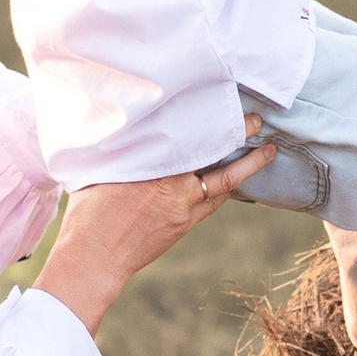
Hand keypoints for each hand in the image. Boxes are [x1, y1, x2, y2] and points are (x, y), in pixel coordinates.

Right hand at [36, 120, 273, 335]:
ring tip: (267, 150)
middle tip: (256, 119)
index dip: (208, 118)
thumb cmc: (88, 210)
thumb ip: (120, 149)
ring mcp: (183, 206)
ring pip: (224, 182)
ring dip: (248, 165)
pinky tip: (239, 178)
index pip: (188, 134)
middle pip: (214, 153)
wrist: (95, 255)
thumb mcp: (100, 168)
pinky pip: (214, 201)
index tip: (221, 99)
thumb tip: (123, 128)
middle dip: (237, 134)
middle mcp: (173, 182)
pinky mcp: (185, 223)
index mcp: (151, 163)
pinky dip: (228, 188)